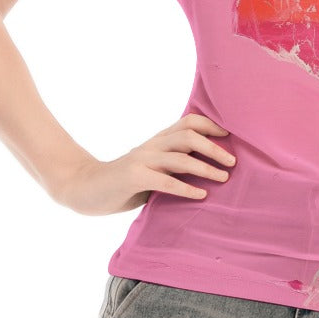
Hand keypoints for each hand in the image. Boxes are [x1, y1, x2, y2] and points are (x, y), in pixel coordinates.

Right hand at [49, 113, 233, 215]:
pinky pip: (165, 182)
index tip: (230, 136)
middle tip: (233, 161)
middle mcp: (152, 145)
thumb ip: (172, 166)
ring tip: (224, 177)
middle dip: (214, 147)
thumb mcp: (151, 169)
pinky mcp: (134, 177)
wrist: (85, 188)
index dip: (210, 125)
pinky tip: (201, 195)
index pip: (188, 122)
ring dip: (206, 167)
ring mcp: (142, 159)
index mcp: (157, 141)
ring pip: (180, 157)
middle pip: (189, 136)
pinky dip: (186, 188)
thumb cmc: (124, 183)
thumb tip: (208, 170)